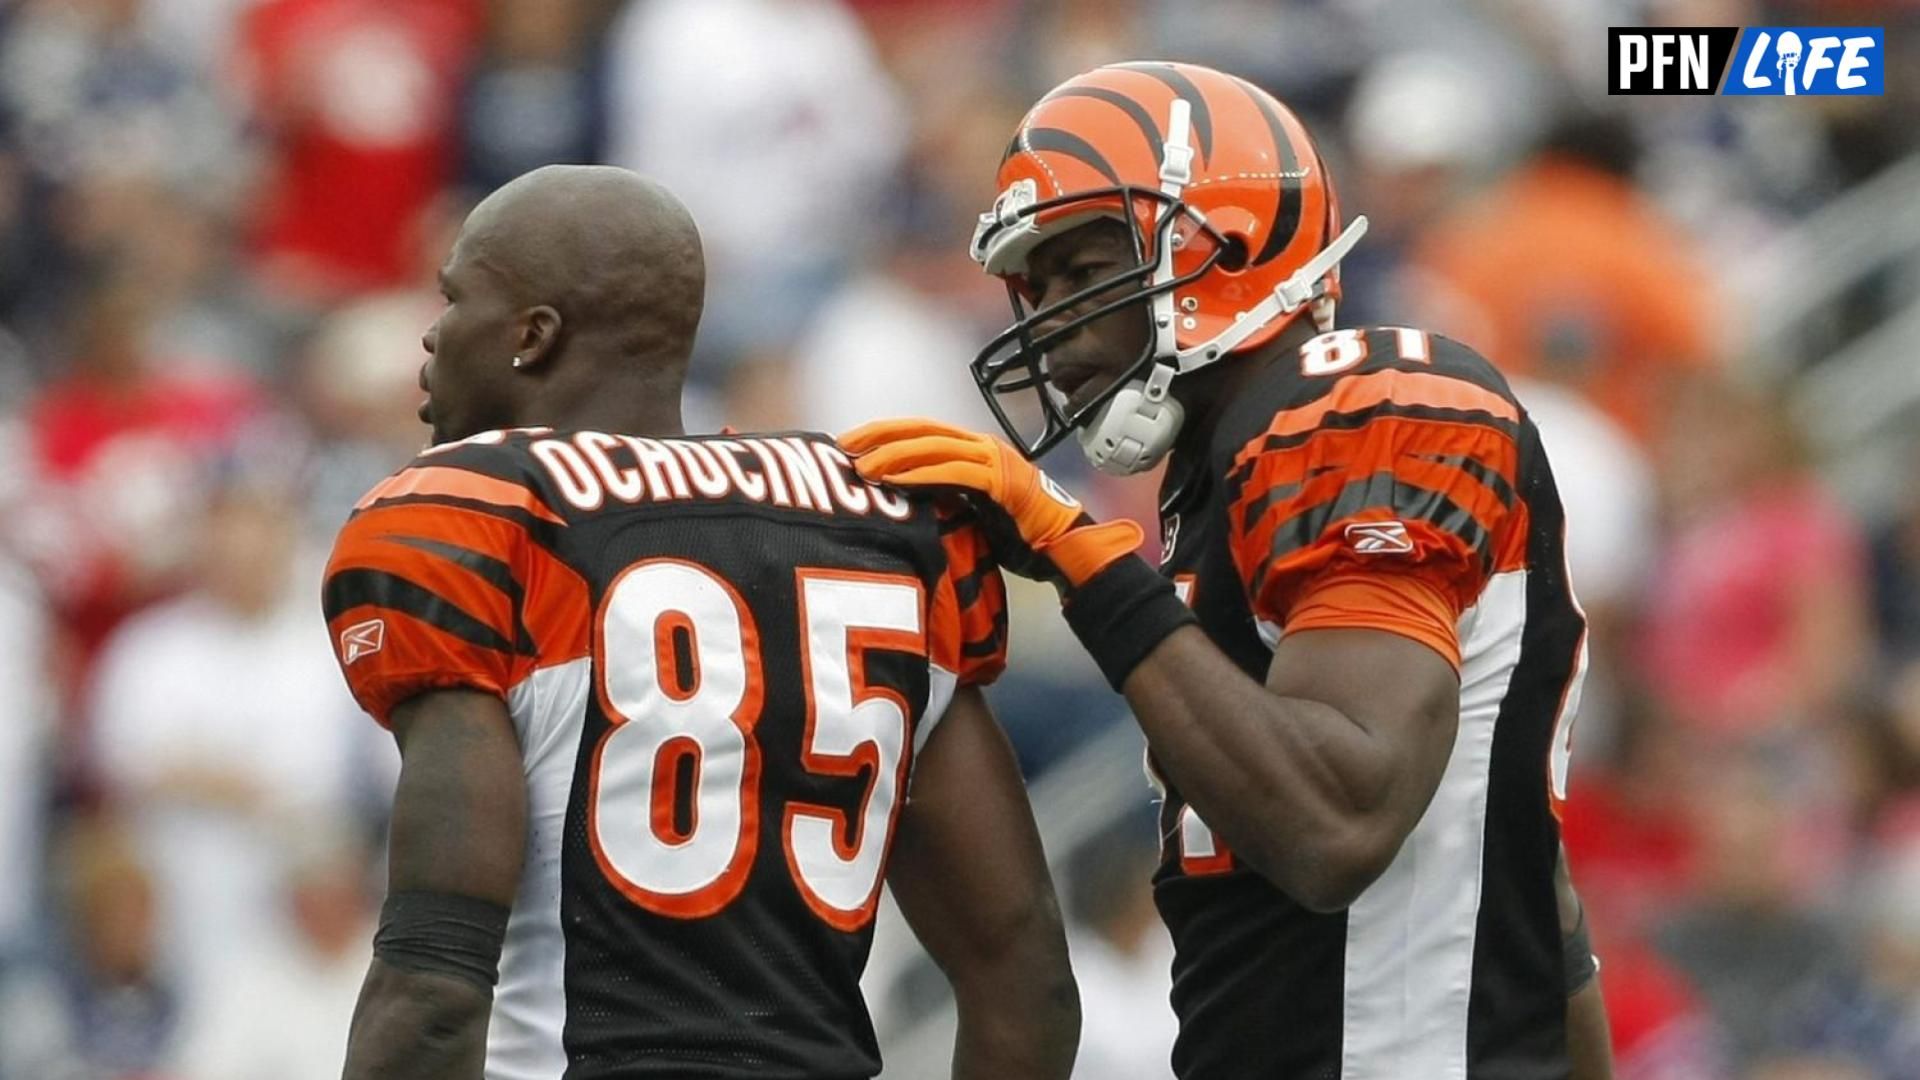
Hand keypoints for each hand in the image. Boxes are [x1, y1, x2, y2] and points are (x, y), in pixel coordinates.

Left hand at [839, 418, 1142, 588]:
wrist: (1064, 547)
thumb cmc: (1020, 537)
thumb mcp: (974, 512)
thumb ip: (945, 501)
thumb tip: (904, 509)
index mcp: (974, 451)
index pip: (922, 433)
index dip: (885, 434)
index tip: (850, 443)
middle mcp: (982, 447)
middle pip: (921, 431)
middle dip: (879, 436)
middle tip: (843, 445)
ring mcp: (993, 460)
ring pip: (933, 447)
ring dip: (893, 455)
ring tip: (860, 465)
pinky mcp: (1000, 480)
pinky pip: (952, 472)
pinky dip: (920, 474)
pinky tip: (893, 479)